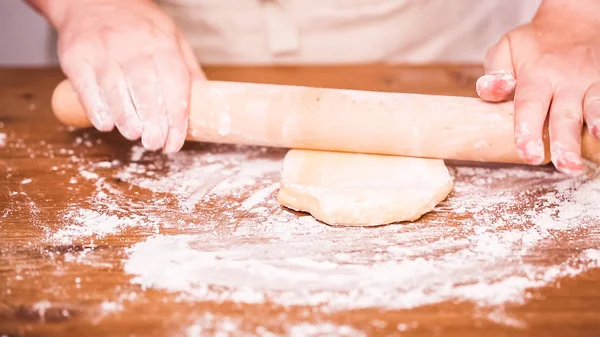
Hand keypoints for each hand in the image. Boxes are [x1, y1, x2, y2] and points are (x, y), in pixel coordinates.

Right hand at [55, 0, 202, 151]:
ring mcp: (103, 49)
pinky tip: (105, 123)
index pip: (174, 81)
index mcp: (161, 42)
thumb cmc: (137, 25)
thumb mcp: (171, 36)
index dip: (176, 114)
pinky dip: (95, 105)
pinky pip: (86, 83)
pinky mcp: (77, 55)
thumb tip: (207, 103)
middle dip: (153, 119)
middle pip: (146, 86)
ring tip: (135, 135)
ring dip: (126, 115)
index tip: (175, 140)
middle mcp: (133, 45)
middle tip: (155, 143)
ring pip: (116, 87)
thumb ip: (186, 68)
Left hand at [476, 0, 599, 175]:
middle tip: (565, 167)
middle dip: (565, 142)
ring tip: (595, 143)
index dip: (528, 131)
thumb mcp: (506, 49)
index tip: (529, 154)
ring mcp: (591, 82)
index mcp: (536, 76)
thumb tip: (490, 91)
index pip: (530, 106)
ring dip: (597, 126)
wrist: (574, 21)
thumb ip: (495, 72)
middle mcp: (566, 81)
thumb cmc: (533, 45)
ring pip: (594, 108)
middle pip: (565, 116)